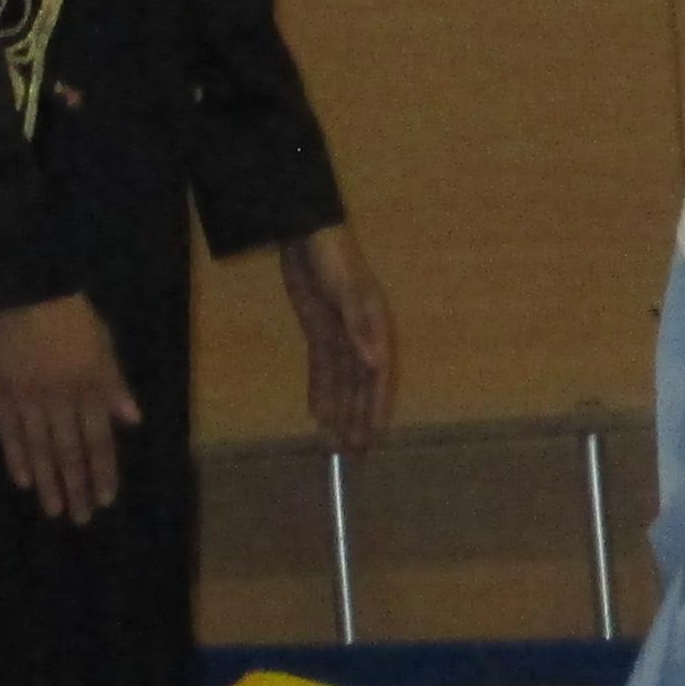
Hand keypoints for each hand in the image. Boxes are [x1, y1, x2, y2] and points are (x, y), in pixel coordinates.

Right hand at [0, 292, 139, 520]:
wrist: (20, 288)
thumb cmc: (69, 313)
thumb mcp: (103, 342)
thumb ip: (114, 384)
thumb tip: (132, 421)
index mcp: (88, 387)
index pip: (98, 440)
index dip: (103, 471)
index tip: (105, 500)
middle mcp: (58, 400)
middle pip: (69, 452)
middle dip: (76, 487)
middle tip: (79, 519)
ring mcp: (26, 399)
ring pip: (39, 449)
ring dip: (49, 482)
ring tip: (54, 510)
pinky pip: (8, 432)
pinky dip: (16, 458)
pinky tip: (23, 481)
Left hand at [280, 221, 395, 453]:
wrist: (306, 234)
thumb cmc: (333, 259)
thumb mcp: (347, 290)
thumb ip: (360, 325)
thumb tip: (376, 362)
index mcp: (375, 326)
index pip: (378, 373)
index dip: (378, 403)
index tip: (376, 432)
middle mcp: (361, 336)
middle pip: (361, 383)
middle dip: (360, 416)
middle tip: (355, 451)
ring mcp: (339, 335)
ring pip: (342, 381)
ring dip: (340, 410)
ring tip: (335, 443)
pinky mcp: (319, 332)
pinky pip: (322, 368)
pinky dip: (320, 391)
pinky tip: (317, 414)